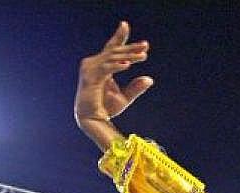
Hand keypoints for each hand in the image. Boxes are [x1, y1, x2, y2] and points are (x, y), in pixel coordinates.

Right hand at [74, 22, 152, 147]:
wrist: (93, 120)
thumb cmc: (106, 108)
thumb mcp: (126, 97)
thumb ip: (136, 87)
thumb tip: (150, 79)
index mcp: (102, 66)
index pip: (111, 48)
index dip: (119, 36)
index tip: (125, 24)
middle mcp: (94, 64)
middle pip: (114, 51)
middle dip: (130, 47)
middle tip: (146, 46)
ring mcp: (90, 69)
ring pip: (111, 58)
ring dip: (128, 56)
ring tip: (143, 56)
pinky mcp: (89, 77)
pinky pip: (105, 68)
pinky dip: (116, 66)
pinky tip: (128, 65)